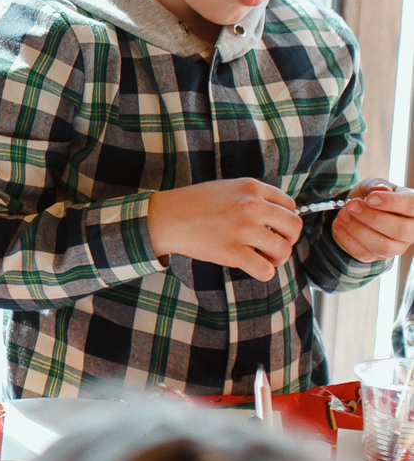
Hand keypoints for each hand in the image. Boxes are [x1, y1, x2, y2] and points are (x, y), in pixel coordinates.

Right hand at [146, 179, 299, 281]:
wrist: (165, 217)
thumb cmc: (193, 203)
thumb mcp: (228, 187)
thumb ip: (253, 196)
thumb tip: (277, 216)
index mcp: (252, 188)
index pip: (290, 206)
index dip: (285, 220)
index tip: (275, 228)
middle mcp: (252, 206)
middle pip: (294, 227)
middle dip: (288, 240)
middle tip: (274, 245)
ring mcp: (242, 229)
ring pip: (283, 250)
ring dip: (277, 258)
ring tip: (263, 258)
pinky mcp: (232, 251)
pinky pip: (265, 270)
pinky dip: (264, 273)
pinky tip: (254, 268)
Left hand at [332, 178, 413, 261]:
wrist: (358, 210)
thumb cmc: (372, 196)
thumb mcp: (373, 185)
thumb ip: (376, 185)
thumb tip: (378, 189)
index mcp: (413, 209)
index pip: (412, 206)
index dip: (392, 203)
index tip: (370, 198)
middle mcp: (410, 230)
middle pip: (399, 230)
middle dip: (372, 218)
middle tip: (352, 206)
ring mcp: (396, 246)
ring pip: (382, 246)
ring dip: (358, 230)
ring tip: (343, 215)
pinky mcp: (377, 256)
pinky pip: (364, 253)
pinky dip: (347, 238)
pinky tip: (339, 224)